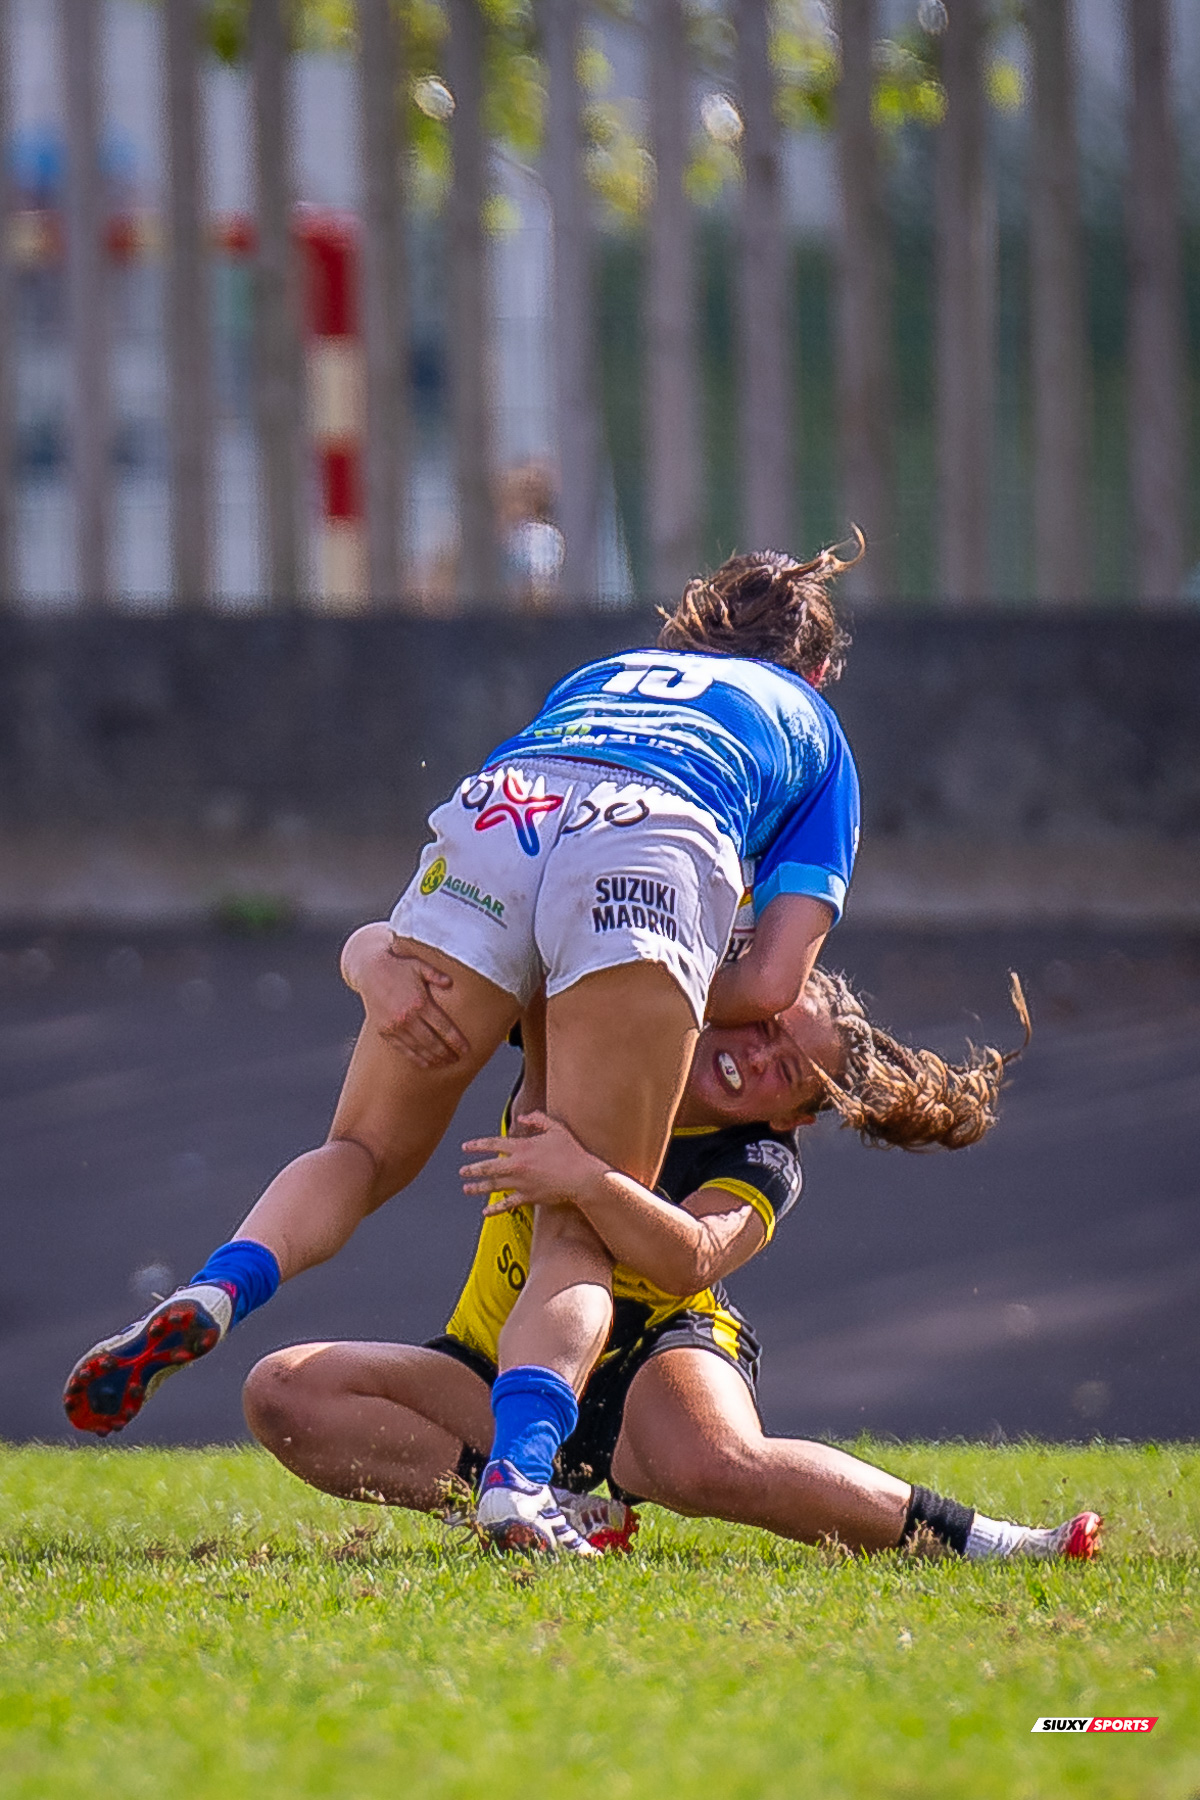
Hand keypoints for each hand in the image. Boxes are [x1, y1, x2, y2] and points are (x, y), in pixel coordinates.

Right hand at [363, 949, 468, 1068]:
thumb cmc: (400, 966)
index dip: (456, 1041)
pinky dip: (415, 1058)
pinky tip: (426, 1063)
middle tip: (457, 1060)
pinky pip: (402, 1049)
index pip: (444, 1027)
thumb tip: (451, 983)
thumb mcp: (421, 966)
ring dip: (433, 1058)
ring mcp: (395, 1026)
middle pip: (433, 1042)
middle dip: (447, 1054)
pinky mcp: (384, 1030)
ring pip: (418, 1048)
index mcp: (420, 1002)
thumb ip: (437, 975)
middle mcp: (407, 1017)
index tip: (466, 1050)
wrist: (370, 970)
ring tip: (445, 1063)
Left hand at [460, 1111, 603, 1212]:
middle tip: (462, 1172)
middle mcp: (517, 1165)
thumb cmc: (571, 1152)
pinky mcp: (528, 1197)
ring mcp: (521, 1183)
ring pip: (493, 1185)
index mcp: (522, 1147)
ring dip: (477, 1187)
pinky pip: (507, 1204)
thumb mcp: (556, 1129)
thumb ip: (538, 1119)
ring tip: (466, 1188)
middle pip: (487, 1167)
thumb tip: (523, 1117)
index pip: (492, 1144)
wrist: (581, 1177)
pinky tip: (485, 1211)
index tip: (465, 1147)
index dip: (477, 1145)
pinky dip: (495, 1208)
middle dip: (472, 1169)